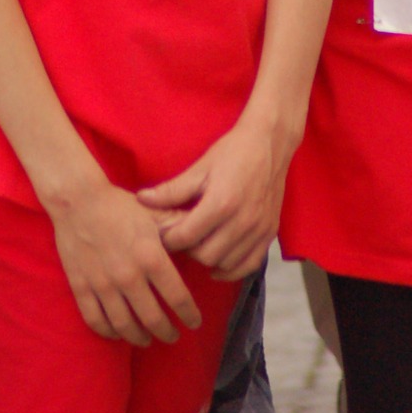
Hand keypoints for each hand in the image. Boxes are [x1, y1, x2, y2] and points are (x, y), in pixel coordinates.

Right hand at [49, 175, 203, 345]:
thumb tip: (201, 241)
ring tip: (147, 339)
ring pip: (125, 326)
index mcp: (150, 257)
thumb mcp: (154, 213)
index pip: (178, 298)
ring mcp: (103, 284)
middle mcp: (129, 276)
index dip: (190, 315)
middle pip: (153, 319)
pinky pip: (96, 321)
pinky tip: (117, 333)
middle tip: (173, 336)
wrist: (77, 199)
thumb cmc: (119, 205)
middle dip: (167, 333)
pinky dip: (109, 332)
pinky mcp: (81, 287)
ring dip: (140, 338)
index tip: (194, 322)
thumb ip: (178, 230)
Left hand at [138, 109, 298, 280]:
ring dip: (208, 259)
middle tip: (180, 238)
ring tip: (198, 243)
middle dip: (187, 250)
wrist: (270, 143)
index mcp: (220, 203)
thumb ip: (172, 190)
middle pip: (204, 255)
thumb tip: (141, 200)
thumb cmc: (232, 151)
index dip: (168, 239)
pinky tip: (218, 262)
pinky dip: (231, 269)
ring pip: (225, 264)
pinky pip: (248, 266)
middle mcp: (241, 222)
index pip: (186, 236)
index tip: (162, 233)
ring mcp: (258, 231)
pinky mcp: (269, 234)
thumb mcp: (200, 167)